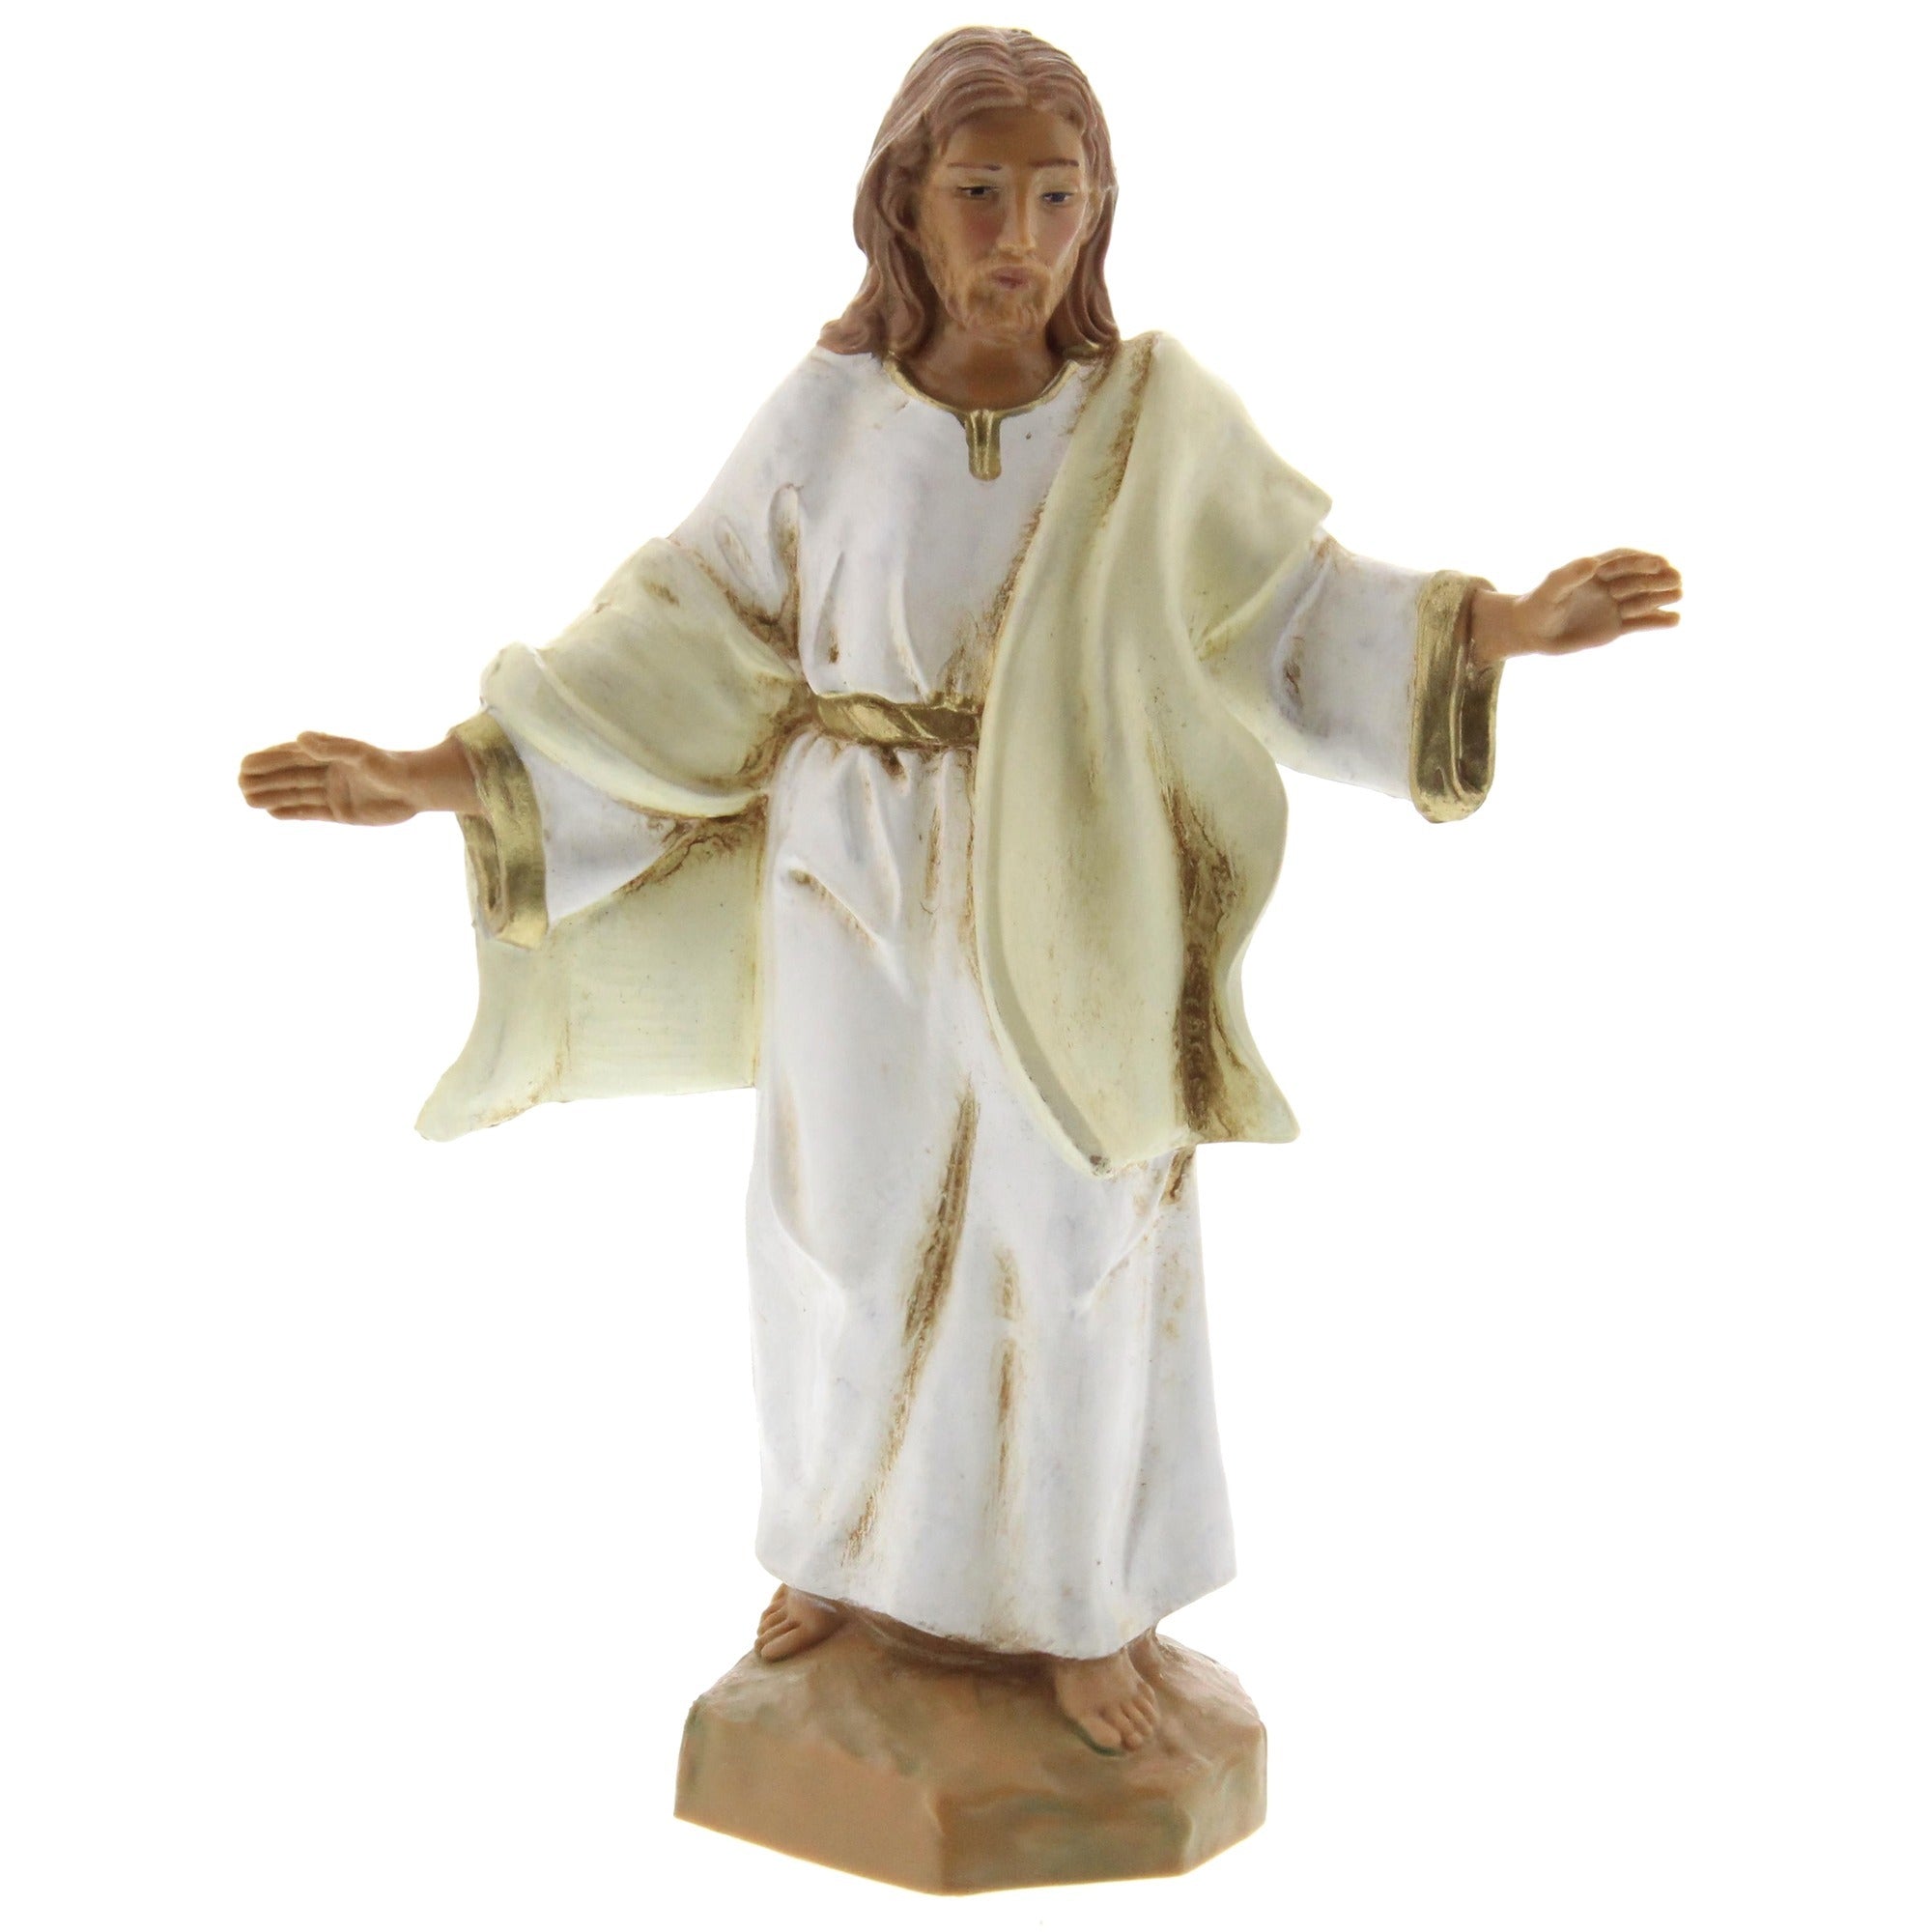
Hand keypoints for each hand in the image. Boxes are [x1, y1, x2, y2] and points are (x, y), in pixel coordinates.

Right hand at [237, 732, 427, 824]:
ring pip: (295, 794)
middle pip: (288, 775)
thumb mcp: (360, 754)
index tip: (243, 765)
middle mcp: (328, 771)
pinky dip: (292, 812)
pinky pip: (310, 811)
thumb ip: (331, 747)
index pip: (290, 756)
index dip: (266, 760)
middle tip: (238, 784)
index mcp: (329, 754)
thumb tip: (299, 738)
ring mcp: (333, 792)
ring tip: (247, 799)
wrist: (417, 788)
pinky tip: (272, 813)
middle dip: (264, 779)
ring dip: (272, 796)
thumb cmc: (390, 766)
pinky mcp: (342, 811)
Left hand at [1470, 550, 1682, 665]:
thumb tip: (1591, 562)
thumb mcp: (1550, 589)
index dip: (1641, 561)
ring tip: (1679, 594)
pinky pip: (1641, 623)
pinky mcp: (1616, 626)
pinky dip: (1657, 621)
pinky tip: (1675, 620)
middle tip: (1677, 578)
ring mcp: (1615, 606)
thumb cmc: (1538, 605)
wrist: (1532, 632)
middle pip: (1638, 579)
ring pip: (1643, 600)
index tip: (1658, 561)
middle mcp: (1609, 585)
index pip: (1623, 561)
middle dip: (1657, 578)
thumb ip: (1569, 575)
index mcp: (1595, 570)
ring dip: (1661, 596)